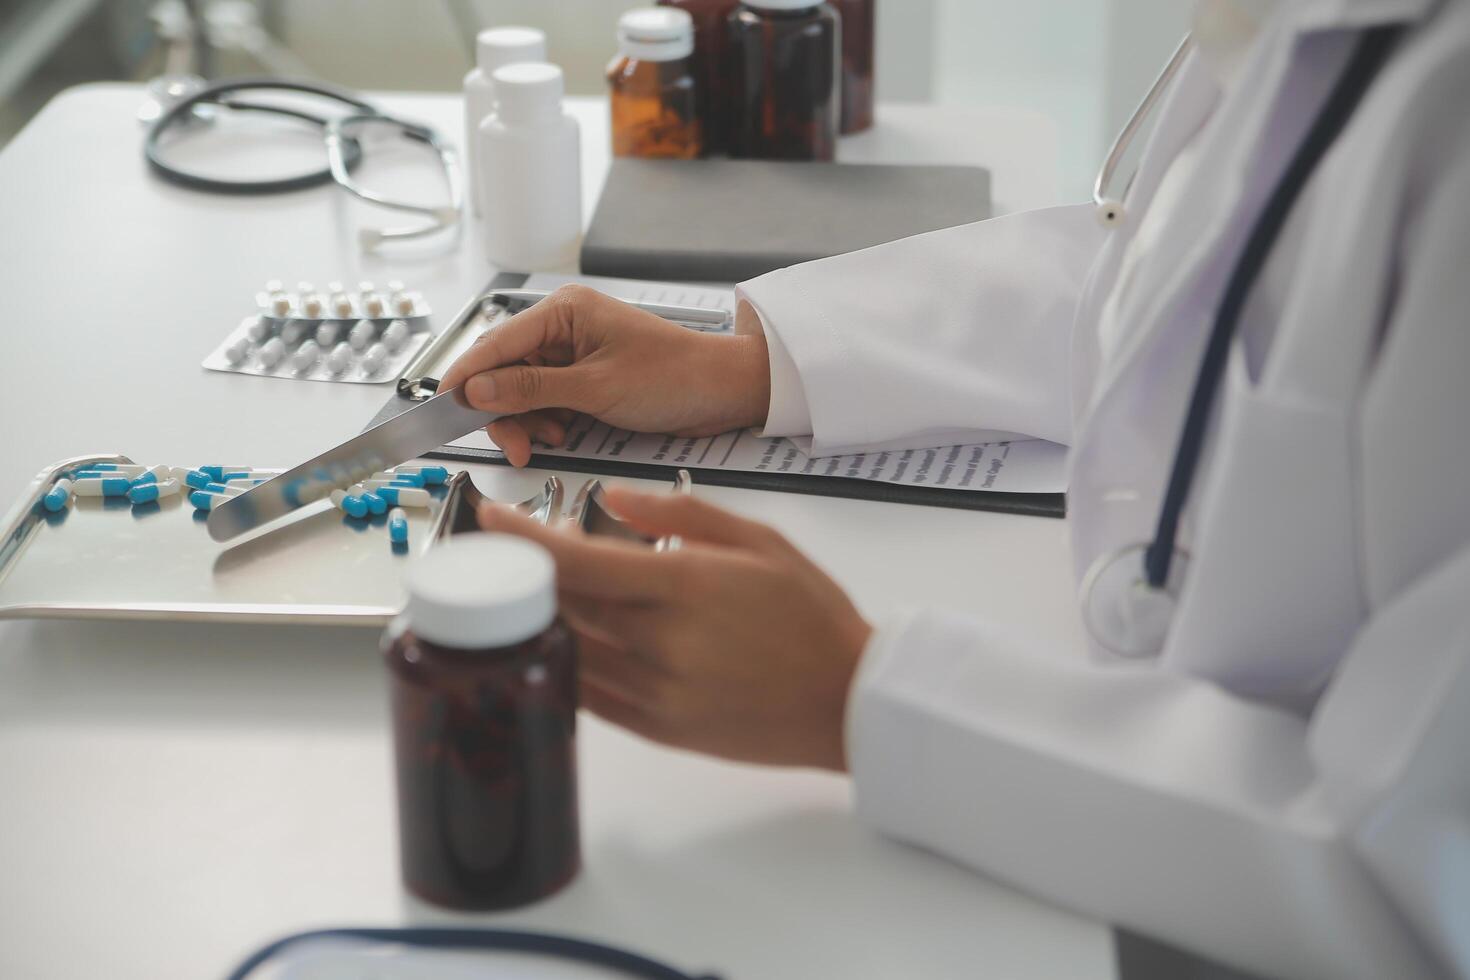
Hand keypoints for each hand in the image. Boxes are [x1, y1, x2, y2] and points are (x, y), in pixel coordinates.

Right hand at [441, 285, 771, 465]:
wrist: (723, 392)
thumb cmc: (673, 377)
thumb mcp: (596, 388)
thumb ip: (532, 390)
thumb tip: (477, 389)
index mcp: (564, 311)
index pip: (496, 342)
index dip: (467, 376)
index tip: (442, 405)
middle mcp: (563, 328)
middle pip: (503, 371)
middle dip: (504, 411)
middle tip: (513, 445)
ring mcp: (573, 355)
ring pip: (522, 393)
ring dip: (527, 422)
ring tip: (549, 440)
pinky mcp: (584, 379)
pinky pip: (546, 403)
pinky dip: (546, 423)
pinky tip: (563, 434)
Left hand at [477, 488, 871, 770]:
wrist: (850, 701)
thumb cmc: (814, 618)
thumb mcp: (761, 541)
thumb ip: (683, 515)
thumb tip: (615, 497)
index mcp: (685, 586)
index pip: (577, 561)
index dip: (522, 540)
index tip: (490, 522)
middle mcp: (662, 642)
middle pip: (563, 604)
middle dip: (525, 575)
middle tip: (504, 555)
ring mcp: (657, 692)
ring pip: (569, 651)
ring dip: (540, 620)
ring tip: (525, 594)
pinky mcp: (659, 729)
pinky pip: (590, 696)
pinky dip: (566, 665)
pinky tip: (561, 642)